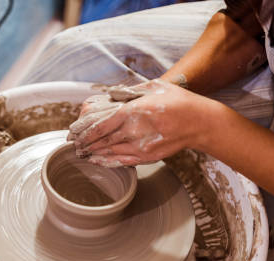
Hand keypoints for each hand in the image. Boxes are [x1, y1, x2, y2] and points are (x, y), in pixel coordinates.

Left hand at [68, 80, 215, 166]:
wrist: (200, 123)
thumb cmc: (178, 101)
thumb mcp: (154, 86)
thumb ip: (130, 91)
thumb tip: (111, 94)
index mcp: (134, 111)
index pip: (101, 124)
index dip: (85, 131)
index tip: (74, 133)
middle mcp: (135, 131)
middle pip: (102, 140)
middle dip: (85, 143)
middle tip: (73, 144)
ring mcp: (141, 146)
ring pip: (110, 152)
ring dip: (93, 153)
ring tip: (81, 153)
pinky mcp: (148, 157)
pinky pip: (122, 161)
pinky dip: (107, 161)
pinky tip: (97, 160)